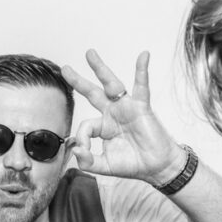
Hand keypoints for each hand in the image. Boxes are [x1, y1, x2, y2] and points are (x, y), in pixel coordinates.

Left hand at [61, 49, 185, 184]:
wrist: (157, 167)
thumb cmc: (133, 164)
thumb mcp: (104, 166)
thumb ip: (88, 161)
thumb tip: (75, 150)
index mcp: (103, 126)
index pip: (85, 125)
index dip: (81, 138)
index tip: (83, 151)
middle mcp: (112, 113)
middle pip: (92, 93)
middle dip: (78, 81)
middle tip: (64, 68)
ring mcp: (126, 108)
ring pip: (111, 84)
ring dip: (100, 68)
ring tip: (90, 54)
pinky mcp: (141, 107)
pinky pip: (141, 85)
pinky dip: (142, 70)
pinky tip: (143, 56)